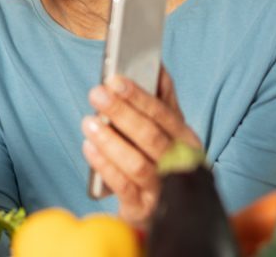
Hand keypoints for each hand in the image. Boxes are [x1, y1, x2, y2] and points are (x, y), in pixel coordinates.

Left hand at [83, 68, 200, 228]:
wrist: (162, 209)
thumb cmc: (160, 160)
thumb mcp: (167, 131)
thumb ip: (164, 100)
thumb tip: (157, 65)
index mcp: (187, 141)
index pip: (165, 115)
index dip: (139, 97)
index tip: (115, 79)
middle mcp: (180, 166)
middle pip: (151, 137)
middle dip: (122, 113)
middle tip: (96, 93)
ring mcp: (162, 190)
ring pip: (137, 164)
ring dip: (110, 141)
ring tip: (88, 121)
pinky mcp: (143, 209)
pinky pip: (123, 188)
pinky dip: (105, 166)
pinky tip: (88, 147)